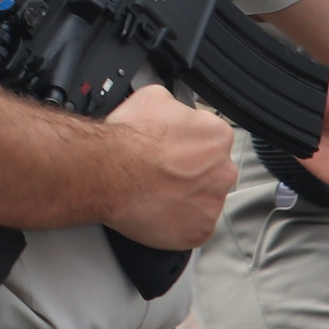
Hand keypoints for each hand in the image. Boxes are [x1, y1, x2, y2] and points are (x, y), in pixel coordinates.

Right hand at [97, 86, 234, 249]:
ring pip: (201, 201)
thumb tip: (171, 108)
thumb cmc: (125, 140)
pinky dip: (175, 224)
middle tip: (159, 173)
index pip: (210, 140)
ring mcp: (212, 203)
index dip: (186, 146)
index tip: (169, 151)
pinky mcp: (199, 231)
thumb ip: (173, 105)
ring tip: (153, 194)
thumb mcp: (150, 98)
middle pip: (211, 172)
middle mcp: (223, 170)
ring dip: (183, 199)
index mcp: (217, 136)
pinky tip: (155, 213)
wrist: (106, 172)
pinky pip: (192, 229)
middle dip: (189, 174)